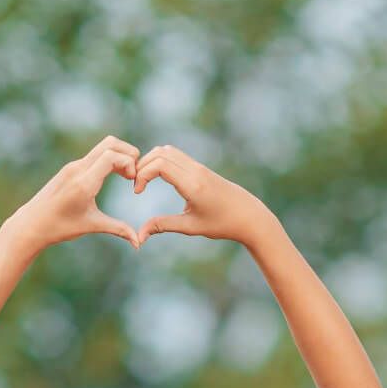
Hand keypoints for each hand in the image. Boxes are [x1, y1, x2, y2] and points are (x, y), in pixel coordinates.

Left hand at [8, 136, 140, 252]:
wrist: (31, 223)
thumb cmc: (60, 227)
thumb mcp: (92, 226)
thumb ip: (118, 229)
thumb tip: (138, 243)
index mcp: (84, 183)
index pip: (112, 156)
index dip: (129, 163)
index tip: (133, 181)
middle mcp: (78, 169)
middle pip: (110, 144)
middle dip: (128, 153)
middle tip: (135, 172)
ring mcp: (73, 166)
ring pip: (103, 147)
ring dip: (119, 155)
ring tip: (127, 175)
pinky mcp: (70, 168)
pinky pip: (94, 155)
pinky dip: (109, 159)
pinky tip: (114, 175)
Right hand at [133, 144, 273, 247]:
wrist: (249, 215)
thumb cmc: (222, 224)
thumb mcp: (190, 227)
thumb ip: (163, 226)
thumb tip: (139, 237)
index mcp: (193, 184)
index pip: (160, 165)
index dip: (142, 174)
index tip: (137, 192)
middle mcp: (195, 170)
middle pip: (160, 153)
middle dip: (142, 166)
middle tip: (137, 185)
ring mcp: (198, 166)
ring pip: (167, 151)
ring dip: (151, 162)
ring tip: (144, 181)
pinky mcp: (200, 167)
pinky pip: (175, 156)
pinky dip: (161, 162)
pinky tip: (157, 178)